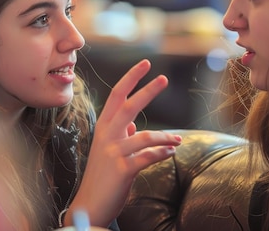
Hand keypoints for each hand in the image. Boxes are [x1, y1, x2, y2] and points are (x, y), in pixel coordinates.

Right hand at [65, 59, 181, 226]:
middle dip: (147, 91)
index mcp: (104, 128)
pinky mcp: (122, 170)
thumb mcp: (108, 151)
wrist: (90, 204)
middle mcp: (107, 136)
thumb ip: (121, 136)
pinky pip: (148, 157)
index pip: (117, 95)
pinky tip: (171, 153)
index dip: (131, 78)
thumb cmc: (102, 176)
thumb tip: (134, 125)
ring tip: (178, 140)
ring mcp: (113, 153)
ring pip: (145, 136)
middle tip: (164, 78)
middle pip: (128, 106)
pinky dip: (162, 153)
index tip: (146, 63)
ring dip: (166, 137)